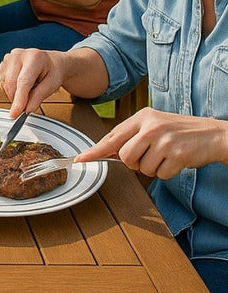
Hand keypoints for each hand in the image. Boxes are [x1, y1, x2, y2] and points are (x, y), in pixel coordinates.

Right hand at [0, 47, 66, 117]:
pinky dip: (10, 88)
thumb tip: (26, 108)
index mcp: (34, 58)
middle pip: (11, 84)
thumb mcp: (53, 85)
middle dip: (18, 98)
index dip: (18, 100)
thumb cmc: (53, 71)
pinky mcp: (4, 62)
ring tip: (29, 87)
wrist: (52, 62)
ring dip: (14, 93)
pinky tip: (20, 84)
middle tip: (30, 101)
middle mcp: (19, 55)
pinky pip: (2, 82)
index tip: (15, 114)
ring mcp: (9, 57)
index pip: (23, 82)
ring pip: (5, 84)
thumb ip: (39, 96)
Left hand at [75, 108, 227, 178]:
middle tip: (149, 155)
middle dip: (135, 163)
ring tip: (164, 156)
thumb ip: (132, 135)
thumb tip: (109, 151)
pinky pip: (160, 175)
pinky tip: (175, 161)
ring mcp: (163, 140)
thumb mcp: (153, 124)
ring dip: (152, 168)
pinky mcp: (176, 155)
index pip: (112, 136)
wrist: (211, 134)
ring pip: (142, 168)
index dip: (95, 150)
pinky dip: (166, 172)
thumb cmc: (179, 131)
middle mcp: (150, 127)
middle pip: (125, 157)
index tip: (81, 159)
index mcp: (141, 117)